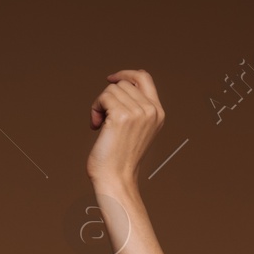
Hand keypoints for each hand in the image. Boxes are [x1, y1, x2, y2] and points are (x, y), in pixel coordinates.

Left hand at [86, 69, 164, 187]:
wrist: (116, 179)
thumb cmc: (120, 158)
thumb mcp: (136, 129)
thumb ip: (135, 108)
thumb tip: (117, 85)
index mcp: (158, 113)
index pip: (144, 78)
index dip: (126, 74)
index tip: (111, 79)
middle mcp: (151, 111)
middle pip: (123, 84)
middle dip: (108, 98)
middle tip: (102, 119)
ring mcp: (138, 113)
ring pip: (112, 90)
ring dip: (100, 105)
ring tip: (99, 124)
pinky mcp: (121, 116)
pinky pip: (103, 97)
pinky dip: (95, 109)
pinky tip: (95, 125)